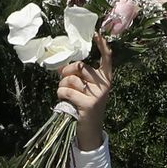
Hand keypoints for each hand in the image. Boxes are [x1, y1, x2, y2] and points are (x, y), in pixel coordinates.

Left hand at [58, 36, 114, 150]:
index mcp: (105, 79)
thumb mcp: (84, 90)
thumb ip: (76, 77)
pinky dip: (61, 94)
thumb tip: (60, 65)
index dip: (102, 46)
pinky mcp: (89, 105)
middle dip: (66, 71)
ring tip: (64, 94)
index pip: (107, 59)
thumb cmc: (84, 107)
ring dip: (62, 85)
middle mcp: (104, 86)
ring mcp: (98, 95)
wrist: (90, 133)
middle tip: (62, 78)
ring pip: (71, 79)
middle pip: (80, 66)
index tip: (97, 34)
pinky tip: (63, 100)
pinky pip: (67, 91)